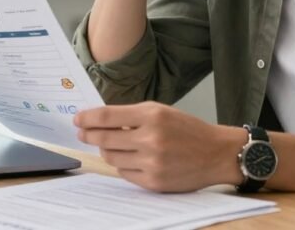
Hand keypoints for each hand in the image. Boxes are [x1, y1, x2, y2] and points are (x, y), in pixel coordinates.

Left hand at [74, 102, 243, 192]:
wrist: (217, 154)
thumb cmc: (188, 130)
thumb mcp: (162, 112)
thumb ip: (132, 116)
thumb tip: (100, 121)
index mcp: (152, 116)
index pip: (108, 116)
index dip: (88, 118)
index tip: (77, 119)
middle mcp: (150, 139)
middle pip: (104, 139)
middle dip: (89, 135)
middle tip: (83, 133)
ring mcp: (152, 162)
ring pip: (112, 157)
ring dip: (106, 150)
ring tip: (110, 145)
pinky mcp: (154, 182)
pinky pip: (124, 173)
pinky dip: (122, 165)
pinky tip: (130, 158)